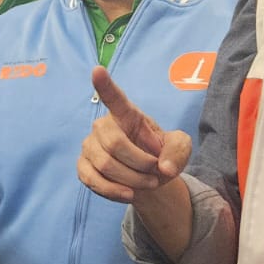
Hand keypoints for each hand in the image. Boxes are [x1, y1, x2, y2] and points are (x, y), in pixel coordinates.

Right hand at [78, 67, 191, 203]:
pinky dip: (113, 191)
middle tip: (155, 173)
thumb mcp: (180, 149)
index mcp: (127, 114)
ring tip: (147, 184)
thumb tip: (164, 167)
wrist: (148, 178)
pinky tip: (128, 193)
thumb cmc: (161, 156)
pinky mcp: (83, 166)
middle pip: (115, 144)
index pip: (114, 97)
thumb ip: (178, 151)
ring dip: (132, 180)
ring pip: (105, 165)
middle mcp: (103, 126)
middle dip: (140, 164)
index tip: (98, 69)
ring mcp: (90, 146)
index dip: (104, 84)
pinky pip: (92, 180)